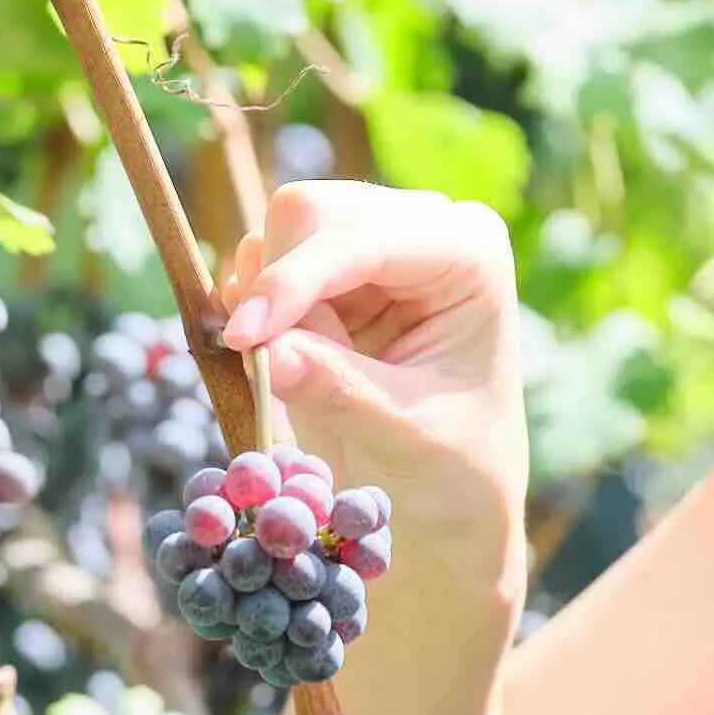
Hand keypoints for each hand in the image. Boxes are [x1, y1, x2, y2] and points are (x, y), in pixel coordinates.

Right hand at [212, 181, 524, 582]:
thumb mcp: (406, 438)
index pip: (360, 236)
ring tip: (298, 375)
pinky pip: (260, 265)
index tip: (246, 337)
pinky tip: (282, 360)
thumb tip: (268, 349)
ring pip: (274, 233)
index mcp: (468, 251)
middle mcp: (422, 226)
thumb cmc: (453, 471)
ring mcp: (373, 238)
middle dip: (274, 288)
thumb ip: (340, 389)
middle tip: (268, 368)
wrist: (451, 501)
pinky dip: (253, 312)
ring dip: (261, 305)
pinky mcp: (330, 266)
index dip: (293, 280)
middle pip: (308, 213)